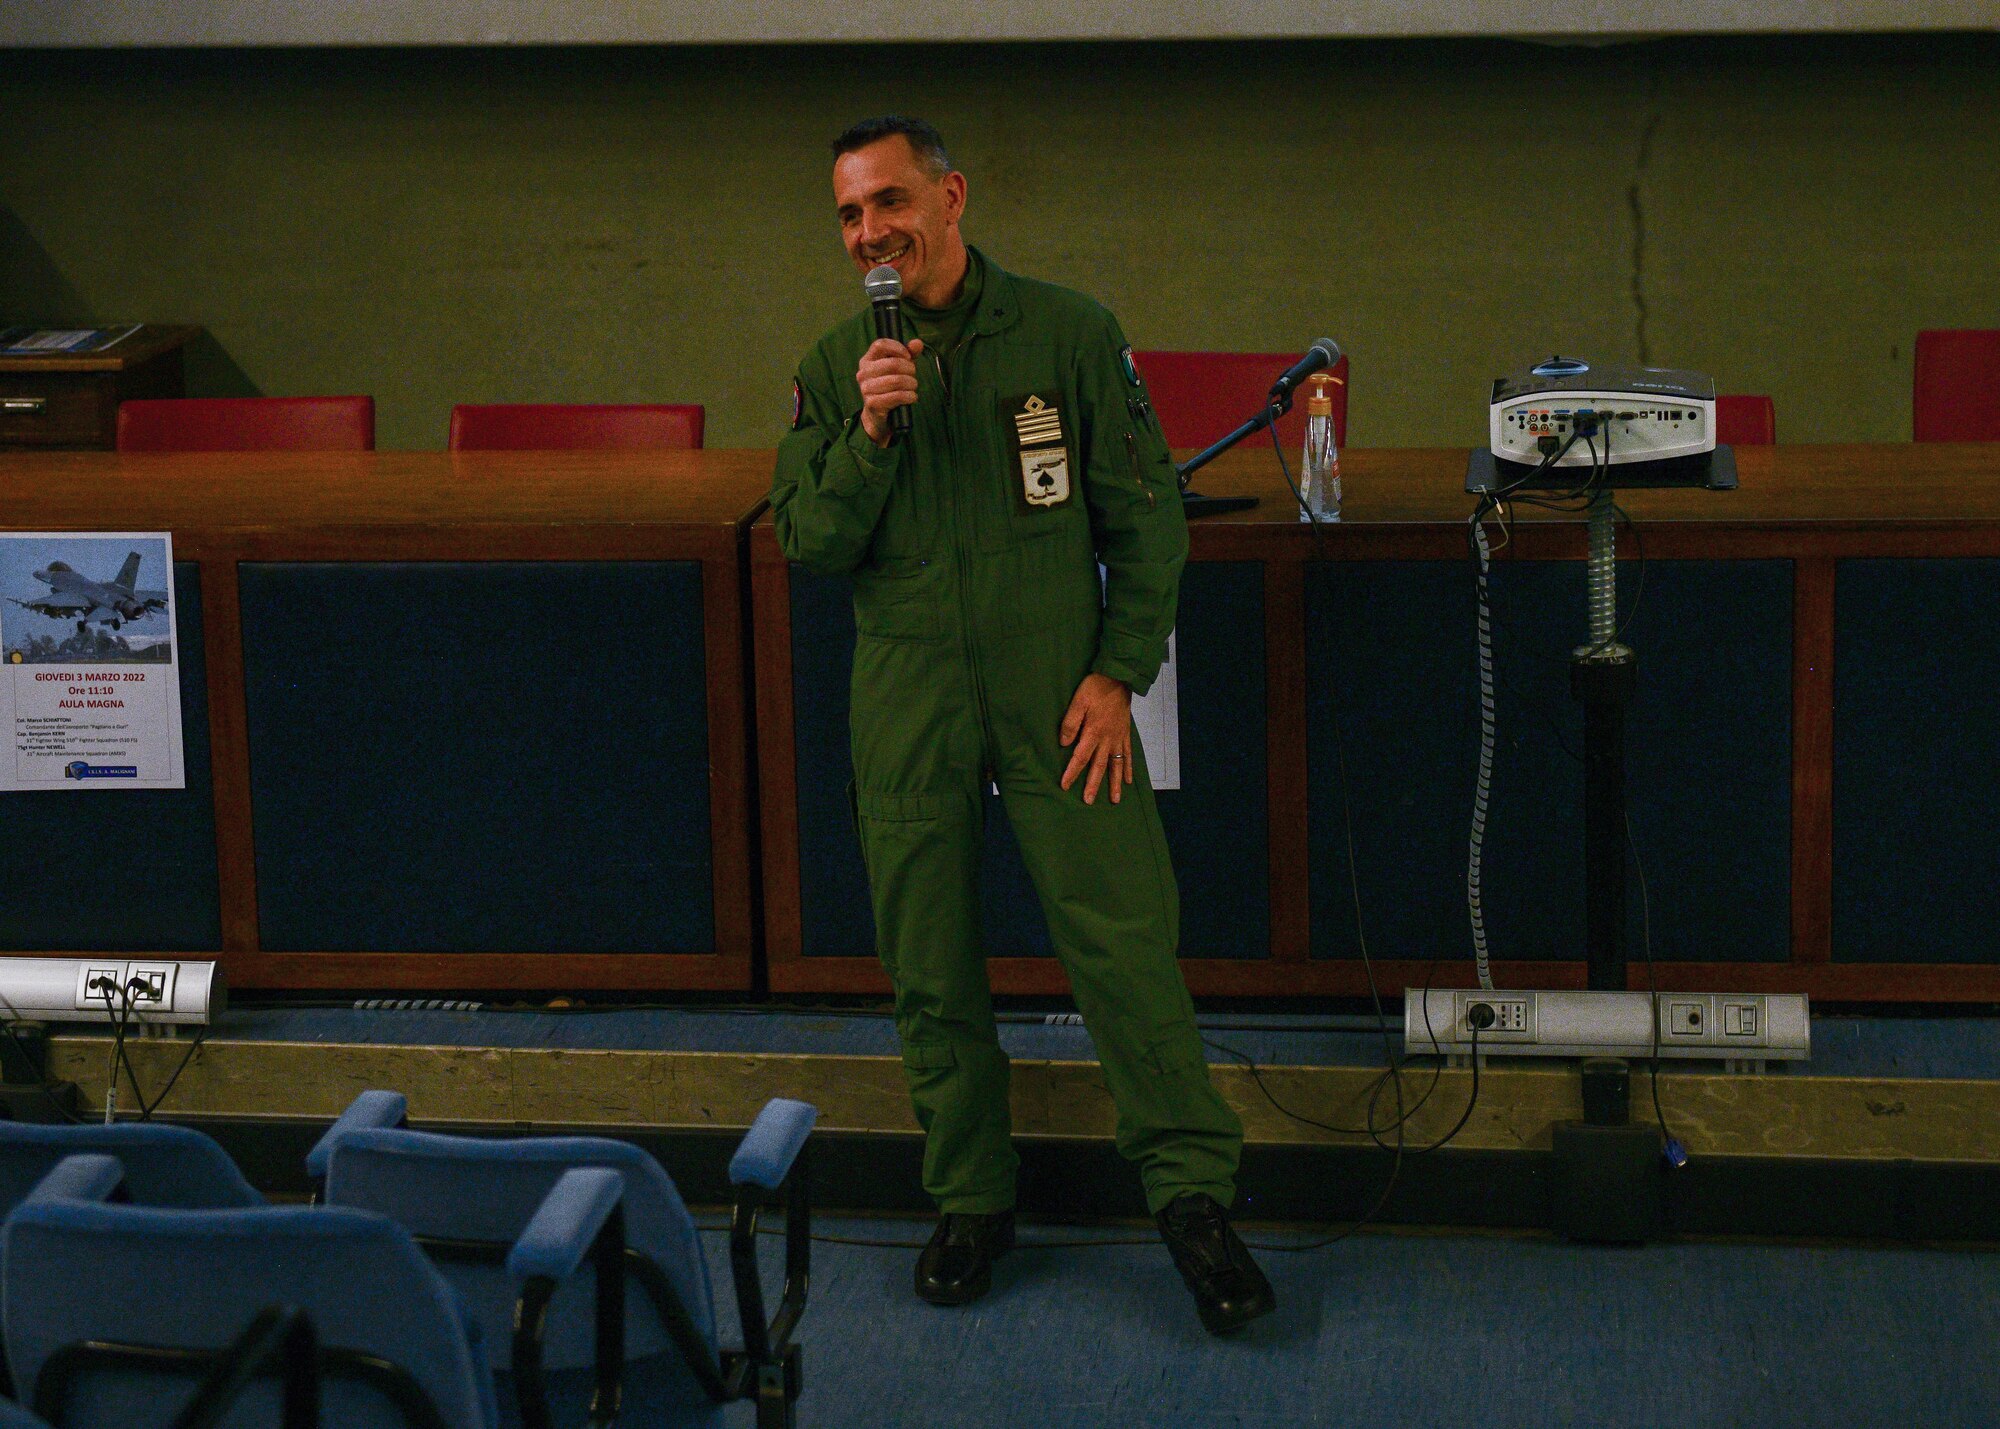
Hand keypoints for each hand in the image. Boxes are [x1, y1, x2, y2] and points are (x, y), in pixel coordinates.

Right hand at [857, 336, 924, 446]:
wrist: (877, 414)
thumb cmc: (889, 386)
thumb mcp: (899, 368)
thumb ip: (908, 354)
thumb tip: (918, 343)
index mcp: (867, 360)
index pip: (880, 344)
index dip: (898, 348)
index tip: (908, 357)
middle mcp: (863, 373)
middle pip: (892, 363)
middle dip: (909, 369)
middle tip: (913, 375)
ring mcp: (865, 388)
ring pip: (896, 380)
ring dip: (911, 383)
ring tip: (913, 387)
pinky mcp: (872, 403)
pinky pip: (896, 396)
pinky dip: (909, 396)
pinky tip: (912, 397)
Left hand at [1059, 673, 1133, 805]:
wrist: (1119, 677)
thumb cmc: (1096, 687)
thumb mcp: (1078, 701)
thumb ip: (1070, 723)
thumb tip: (1064, 743)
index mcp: (1094, 732)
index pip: (1080, 757)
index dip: (1072, 772)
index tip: (1064, 786)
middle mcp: (1107, 739)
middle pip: (1099, 766)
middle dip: (1093, 785)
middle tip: (1088, 801)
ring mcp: (1118, 738)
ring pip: (1116, 765)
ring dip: (1114, 783)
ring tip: (1114, 800)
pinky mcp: (1125, 733)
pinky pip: (1128, 755)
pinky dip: (1128, 768)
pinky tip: (1127, 780)